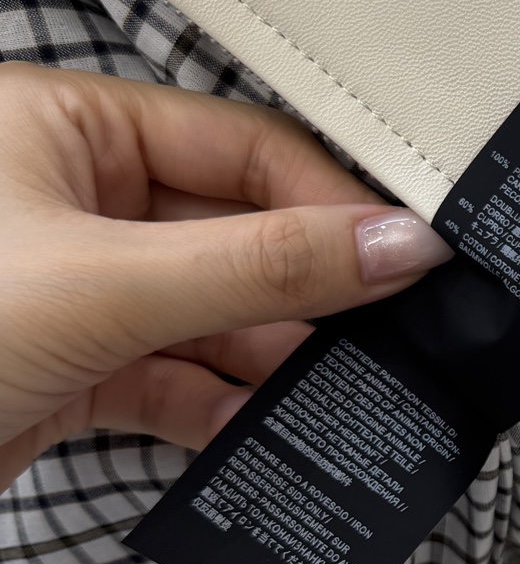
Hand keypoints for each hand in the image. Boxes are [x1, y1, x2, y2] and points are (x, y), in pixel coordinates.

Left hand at [0, 62, 452, 490]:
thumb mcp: (104, 284)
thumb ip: (262, 265)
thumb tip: (396, 243)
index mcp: (67, 129)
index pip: (239, 145)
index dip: (330, 199)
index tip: (409, 252)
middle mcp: (72, 200)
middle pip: (233, 233)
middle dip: (309, 290)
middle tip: (393, 333)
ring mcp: (72, 290)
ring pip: (211, 313)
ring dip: (272, 358)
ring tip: (344, 391)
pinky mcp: (68, 369)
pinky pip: (172, 378)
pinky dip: (220, 409)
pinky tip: (263, 433)